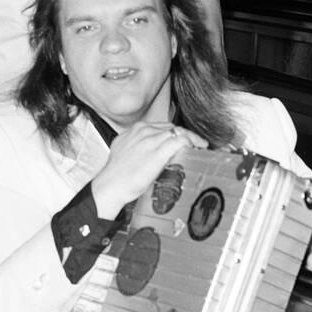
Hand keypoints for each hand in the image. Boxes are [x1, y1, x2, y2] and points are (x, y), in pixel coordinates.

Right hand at [90, 122, 207, 219]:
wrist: (111, 185)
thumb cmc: (117, 175)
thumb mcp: (125, 152)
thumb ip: (137, 148)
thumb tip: (146, 153)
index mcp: (135, 130)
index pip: (160, 126)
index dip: (174, 133)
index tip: (182, 140)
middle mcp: (143, 131)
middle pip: (171, 127)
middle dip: (184, 135)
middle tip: (195, 144)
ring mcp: (151, 139)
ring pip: (178, 131)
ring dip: (191, 138)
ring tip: (200, 145)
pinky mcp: (158, 151)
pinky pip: (181, 140)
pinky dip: (192, 142)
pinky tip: (197, 147)